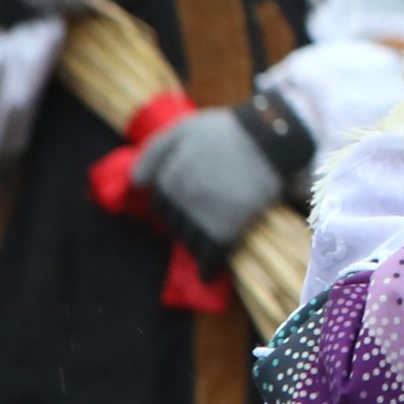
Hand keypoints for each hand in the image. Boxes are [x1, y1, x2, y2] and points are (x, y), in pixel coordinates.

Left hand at [131, 105, 285, 267]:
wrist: (268, 140)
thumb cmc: (225, 131)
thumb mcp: (182, 129)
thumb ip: (153, 152)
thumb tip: (135, 183)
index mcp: (168, 177)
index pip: (160, 202)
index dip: (172, 203)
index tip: (185, 204)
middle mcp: (179, 199)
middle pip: (173, 223)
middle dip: (182, 222)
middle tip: (201, 217)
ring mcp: (200, 215)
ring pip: (189, 241)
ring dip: (194, 243)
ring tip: (207, 240)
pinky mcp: (225, 229)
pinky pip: (210, 256)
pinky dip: (207, 267)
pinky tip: (206, 274)